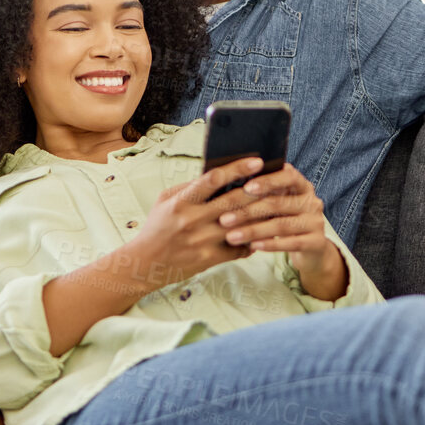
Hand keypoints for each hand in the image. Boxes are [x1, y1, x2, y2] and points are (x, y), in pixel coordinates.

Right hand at [127, 156, 263, 288]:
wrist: (146, 263)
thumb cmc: (158, 227)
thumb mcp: (165, 200)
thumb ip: (189, 187)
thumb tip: (218, 174)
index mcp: (182, 201)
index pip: (213, 180)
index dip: (237, 169)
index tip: (256, 162)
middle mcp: (193, 220)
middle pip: (232, 201)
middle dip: (257, 187)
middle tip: (276, 177)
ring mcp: (202, 241)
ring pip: (240, 225)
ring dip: (261, 214)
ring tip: (277, 203)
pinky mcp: (209, 258)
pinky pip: (239, 248)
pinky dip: (253, 240)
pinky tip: (264, 233)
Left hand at [218, 164, 332, 272]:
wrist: (312, 249)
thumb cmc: (286, 220)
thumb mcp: (278, 204)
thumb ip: (263, 194)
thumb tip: (229, 185)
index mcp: (302, 186)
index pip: (288, 176)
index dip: (267, 181)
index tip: (245, 187)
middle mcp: (312, 201)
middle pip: (278, 203)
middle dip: (248, 211)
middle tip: (223, 219)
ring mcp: (316, 222)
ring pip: (281, 225)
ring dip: (253, 230)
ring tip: (231, 236)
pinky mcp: (316, 242)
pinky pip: (290, 243)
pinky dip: (269, 245)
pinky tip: (252, 246)